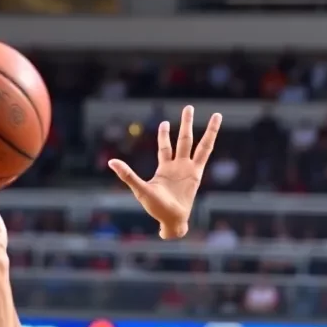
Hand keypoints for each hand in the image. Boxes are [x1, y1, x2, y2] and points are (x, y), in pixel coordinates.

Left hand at [108, 105, 221, 240]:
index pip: (165, 147)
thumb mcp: (139, 188)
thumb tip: (111, 161)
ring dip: (206, 130)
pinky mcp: (197, 174)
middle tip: (188, 107)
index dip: (164, 135)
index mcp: (165, 169)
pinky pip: (205, 153)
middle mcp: (178, 166)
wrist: (171, 220)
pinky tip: (215, 126)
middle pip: (184, 140)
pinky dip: (211, 139)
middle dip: (186, 124)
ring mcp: (189, 169)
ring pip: (198, 144)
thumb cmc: (155, 208)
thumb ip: (127, 174)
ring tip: (215, 115)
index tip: (164, 122)